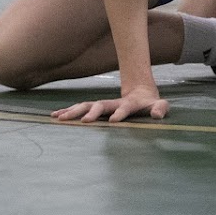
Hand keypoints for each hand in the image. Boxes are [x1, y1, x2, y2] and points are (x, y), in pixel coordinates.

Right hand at [52, 87, 168, 122]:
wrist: (140, 93)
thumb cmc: (150, 104)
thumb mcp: (160, 106)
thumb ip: (160, 108)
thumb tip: (157, 115)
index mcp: (129, 105)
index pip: (124, 108)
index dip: (120, 114)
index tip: (114, 121)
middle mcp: (113, 104)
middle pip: (100, 105)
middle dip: (92, 113)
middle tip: (83, 121)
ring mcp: (104, 105)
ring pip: (86, 106)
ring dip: (74, 111)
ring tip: (60, 118)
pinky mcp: (96, 109)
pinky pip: (80, 109)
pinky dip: (68, 112)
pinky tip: (56, 116)